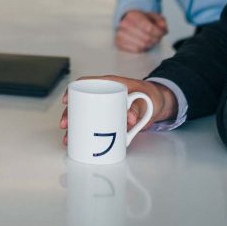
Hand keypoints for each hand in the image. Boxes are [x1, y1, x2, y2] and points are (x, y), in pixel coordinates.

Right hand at [59, 75, 176, 145]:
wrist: (160, 105)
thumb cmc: (151, 95)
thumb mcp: (146, 97)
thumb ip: (137, 105)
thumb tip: (128, 117)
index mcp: (111, 84)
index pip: (86, 83)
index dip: (73, 90)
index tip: (67, 100)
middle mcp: (105, 96)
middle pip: (81, 103)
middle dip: (70, 114)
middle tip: (65, 124)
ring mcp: (106, 109)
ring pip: (85, 117)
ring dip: (75, 127)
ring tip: (69, 138)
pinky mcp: (111, 121)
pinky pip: (96, 126)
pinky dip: (87, 134)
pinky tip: (80, 142)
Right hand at [115, 10, 167, 51]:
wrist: (127, 21)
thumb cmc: (142, 19)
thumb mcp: (153, 16)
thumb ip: (161, 21)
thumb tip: (163, 30)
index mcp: (133, 15)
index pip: (149, 28)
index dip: (158, 33)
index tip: (162, 34)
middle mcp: (124, 24)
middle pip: (146, 38)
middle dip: (155, 40)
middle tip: (157, 39)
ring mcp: (120, 34)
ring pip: (141, 45)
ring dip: (150, 45)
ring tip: (151, 41)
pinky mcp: (118, 42)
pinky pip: (135, 50)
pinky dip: (143, 49)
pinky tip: (144, 45)